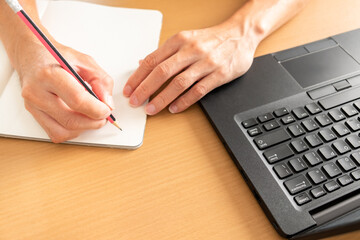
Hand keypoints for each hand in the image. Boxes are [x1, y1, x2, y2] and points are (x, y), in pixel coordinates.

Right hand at [12, 38, 113, 142]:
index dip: (96, 109)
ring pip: (63, 131)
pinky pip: (55, 133)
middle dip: (93, 122)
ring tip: (91, 116)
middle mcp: (37, 92)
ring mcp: (33, 105)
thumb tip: (108, 103)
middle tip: (103, 115)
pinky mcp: (33, 114)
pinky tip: (78, 119)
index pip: (77, 100)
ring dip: (83, 128)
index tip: (107, 110)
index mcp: (50, 74)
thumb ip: (101, 81)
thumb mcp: (84, 60)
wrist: (30, 55)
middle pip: (70, 120)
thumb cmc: (56, 56)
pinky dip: (71, 131)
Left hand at [123, 19, 259, 114]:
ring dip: (162, 98)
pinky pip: (198, 91)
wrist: (240, 34)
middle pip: (162, 72)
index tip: (128, 89)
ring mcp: (206, 63)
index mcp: (179, 40)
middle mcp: (191, 50)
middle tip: (135, 102)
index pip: (152, 60)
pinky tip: (174, 108)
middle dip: (145, 89)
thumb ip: (165, 52)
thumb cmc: (211, 39)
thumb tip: (143, 63)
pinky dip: (184, 102)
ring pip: (179, 83)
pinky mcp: (219, 75)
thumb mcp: (185, 38)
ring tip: (151, 109)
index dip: (138, 77)